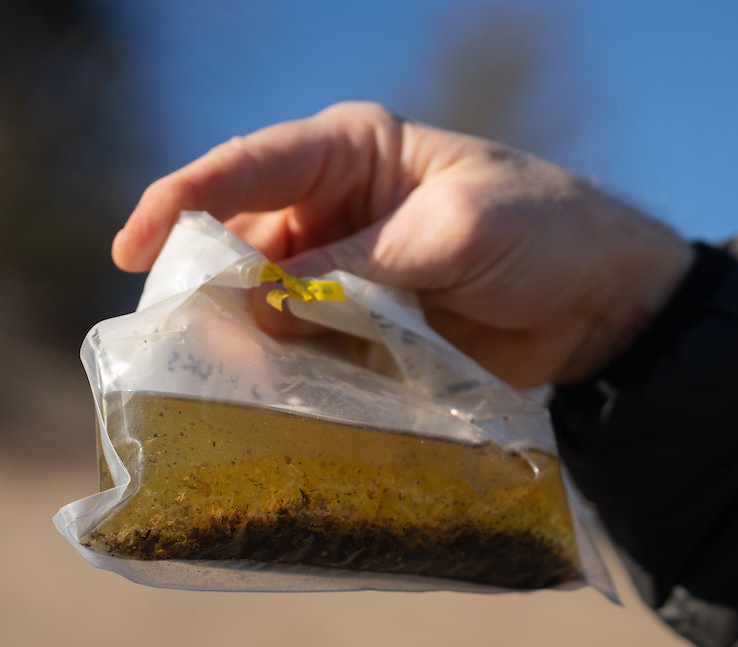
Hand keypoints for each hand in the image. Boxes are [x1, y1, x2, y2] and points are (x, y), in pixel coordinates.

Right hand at [112, 102, 692, 387]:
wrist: (603, 303)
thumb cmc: (543, 231)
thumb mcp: (454, 231)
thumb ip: (357, 266)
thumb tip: (261, 302)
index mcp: (353, 155)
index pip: (249, 167)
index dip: (184, 201)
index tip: (134, 250)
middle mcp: (334, 212)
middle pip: (242, 242)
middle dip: (209, 286)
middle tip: (177, 338)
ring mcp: (346, 278)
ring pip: (269, 306)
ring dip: (247, 341)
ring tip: (217, 382)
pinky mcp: (365, 334)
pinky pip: (309, 353)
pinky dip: (289, 376)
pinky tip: (272, 402)